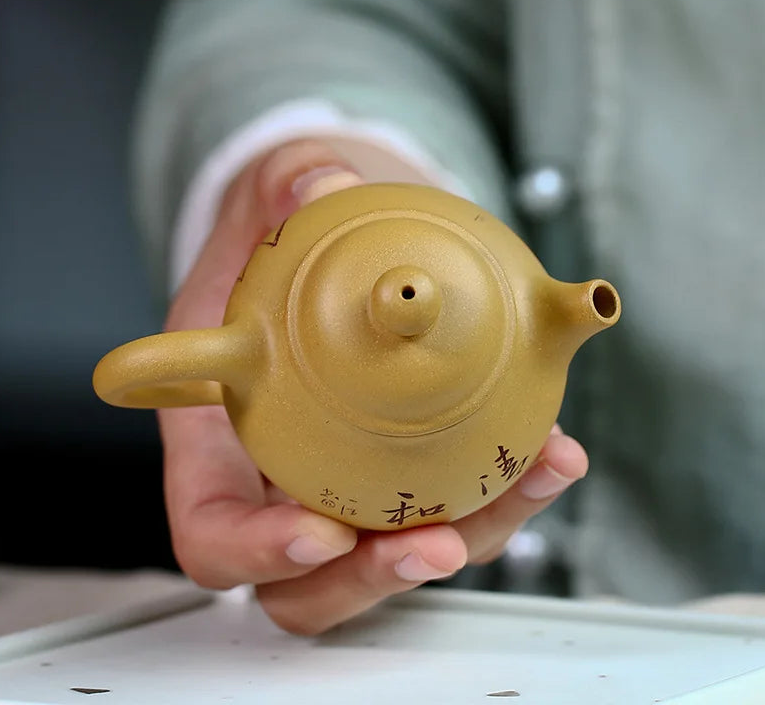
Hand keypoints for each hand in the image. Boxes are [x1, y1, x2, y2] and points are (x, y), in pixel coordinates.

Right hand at [160, 139, 588, 633]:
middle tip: (436, 542)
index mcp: (219, 434)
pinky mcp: (402, 468)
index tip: (320, 532)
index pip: (213, 528)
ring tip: (533, 475)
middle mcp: (277, 476)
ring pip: (393, 556)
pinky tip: (551, 448)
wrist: (323, 247)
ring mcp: (341, 481)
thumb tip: (327, 185)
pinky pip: (451, 505)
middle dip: (373, 577)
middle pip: (311, 580)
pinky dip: (504, 490)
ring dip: (469, 537)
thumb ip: (291, 184)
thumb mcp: (274, 192)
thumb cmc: (276, 236)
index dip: (256, 551)